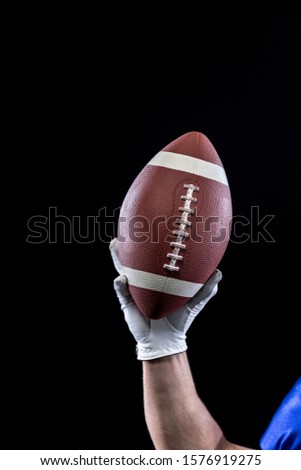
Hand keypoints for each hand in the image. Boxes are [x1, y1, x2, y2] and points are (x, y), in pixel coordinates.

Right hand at [110, 238, 221, 359]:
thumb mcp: (195, 301)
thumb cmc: (180, 318)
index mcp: (159, 276)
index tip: (155, 225)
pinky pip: (121, 290)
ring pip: (123, 269)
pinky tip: (122, 278)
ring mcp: (134, 289)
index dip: (154, 241)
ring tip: (114, 244)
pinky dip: (120, 283)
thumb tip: (218, 271)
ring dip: (118, 257)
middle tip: (129, 227)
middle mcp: (144, 279)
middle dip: (132, 242)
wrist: (165, 339)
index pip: (155, 256)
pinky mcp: (127, 301)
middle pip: (136, 257)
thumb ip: (206, 287)